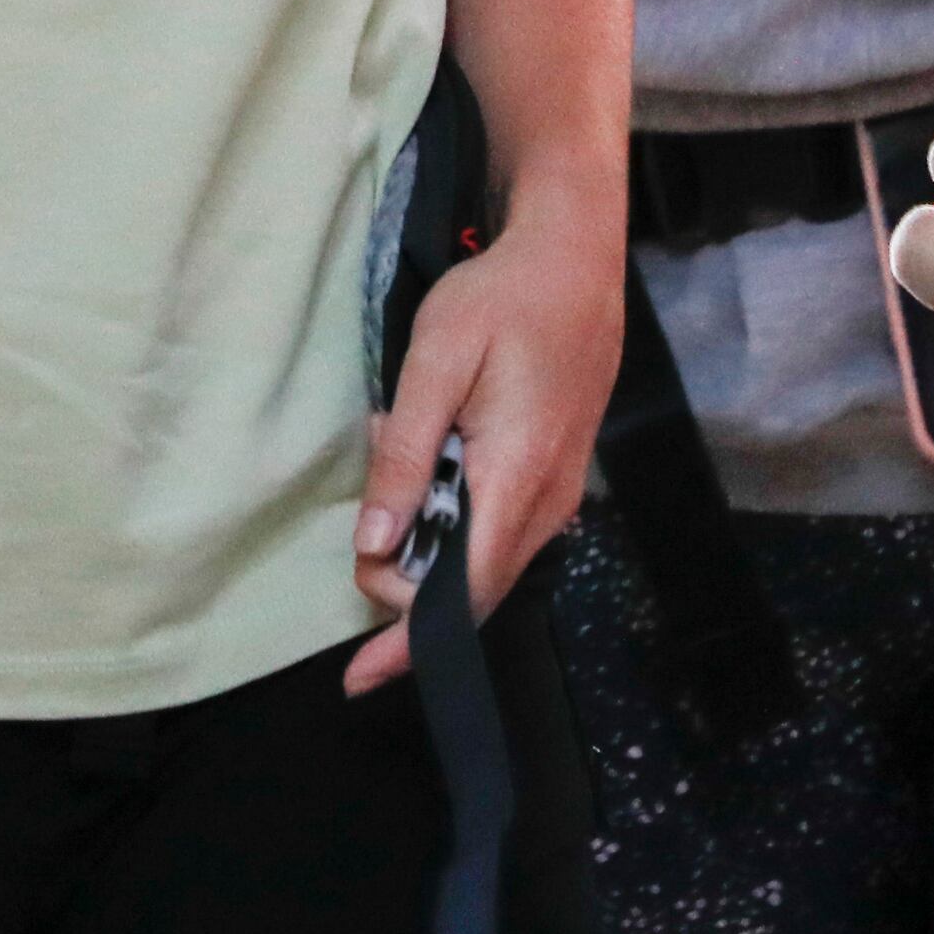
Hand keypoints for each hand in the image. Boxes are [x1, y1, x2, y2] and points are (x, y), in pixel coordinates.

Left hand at [345, 182, 623, 693]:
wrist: (574, 258)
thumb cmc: (502, 299)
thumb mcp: (435, 362)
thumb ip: (404, 456)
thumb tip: (376, 543)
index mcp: (517, 479)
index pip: (463, 591)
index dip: (411, 641)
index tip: (360, 675)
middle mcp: (548, 504)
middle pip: (473, 588)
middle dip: (407, 589)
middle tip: (364, 538)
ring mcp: (560, 495)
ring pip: (486, 562)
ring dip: (430, 550)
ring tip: (395, 485)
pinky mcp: (557, 479)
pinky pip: (500, 532)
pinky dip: (454, 527)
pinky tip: (430, 474)